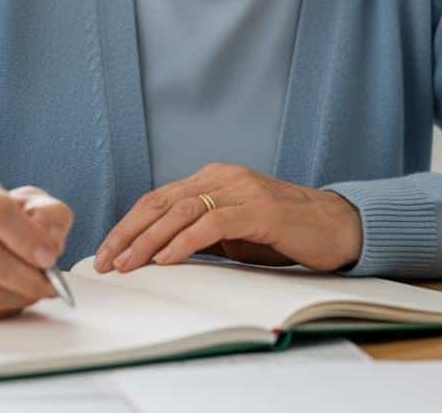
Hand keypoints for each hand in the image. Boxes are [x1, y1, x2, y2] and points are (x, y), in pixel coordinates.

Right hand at [0, 171, 73, 319]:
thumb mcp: (27, 200)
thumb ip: (48, 214)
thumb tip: (50, 245)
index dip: (28, 238)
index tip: (50, 256)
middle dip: (29, 277)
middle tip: (51, 282)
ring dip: (20, 296)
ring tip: (36, 287)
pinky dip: (4, 308)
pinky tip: (13, 294)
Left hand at [92, 162, 361, 274]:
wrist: (335, 225)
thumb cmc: (283, 232)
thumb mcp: (233, 233)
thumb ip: (200, 234)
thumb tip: (157, 254)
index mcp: (213, 179)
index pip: (159, 199)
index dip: (128, 225)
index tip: (107, 253)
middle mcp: (223, 177)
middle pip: (162, 201)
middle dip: (129, 232)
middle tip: (107, 262)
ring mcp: (242, 190)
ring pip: (182, 210)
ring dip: (149, 239)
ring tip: (129, 264)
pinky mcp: (261, 209)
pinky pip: (214, 223)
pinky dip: (186, 240)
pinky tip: (168, 258)